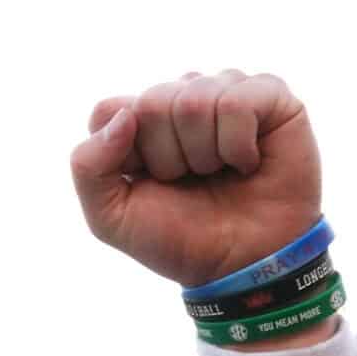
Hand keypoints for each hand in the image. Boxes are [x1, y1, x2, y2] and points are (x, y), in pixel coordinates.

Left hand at [70, 70, 323, 289]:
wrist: (241, 264)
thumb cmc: (178, 238)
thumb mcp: (110, 217)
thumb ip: (88, 166)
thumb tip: (124, 115)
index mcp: (138, 123)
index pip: (109, 109)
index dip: (126, 153)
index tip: (148, 183)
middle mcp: (179, 98)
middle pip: (151, 101)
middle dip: (168, 157)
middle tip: (190, 181)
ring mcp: (224, 91)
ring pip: (194, 98)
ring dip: (204, 153)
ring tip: (220, 172)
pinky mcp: (268, 95)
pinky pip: (237, 102)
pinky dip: (238, 145)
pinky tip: (247, 163)